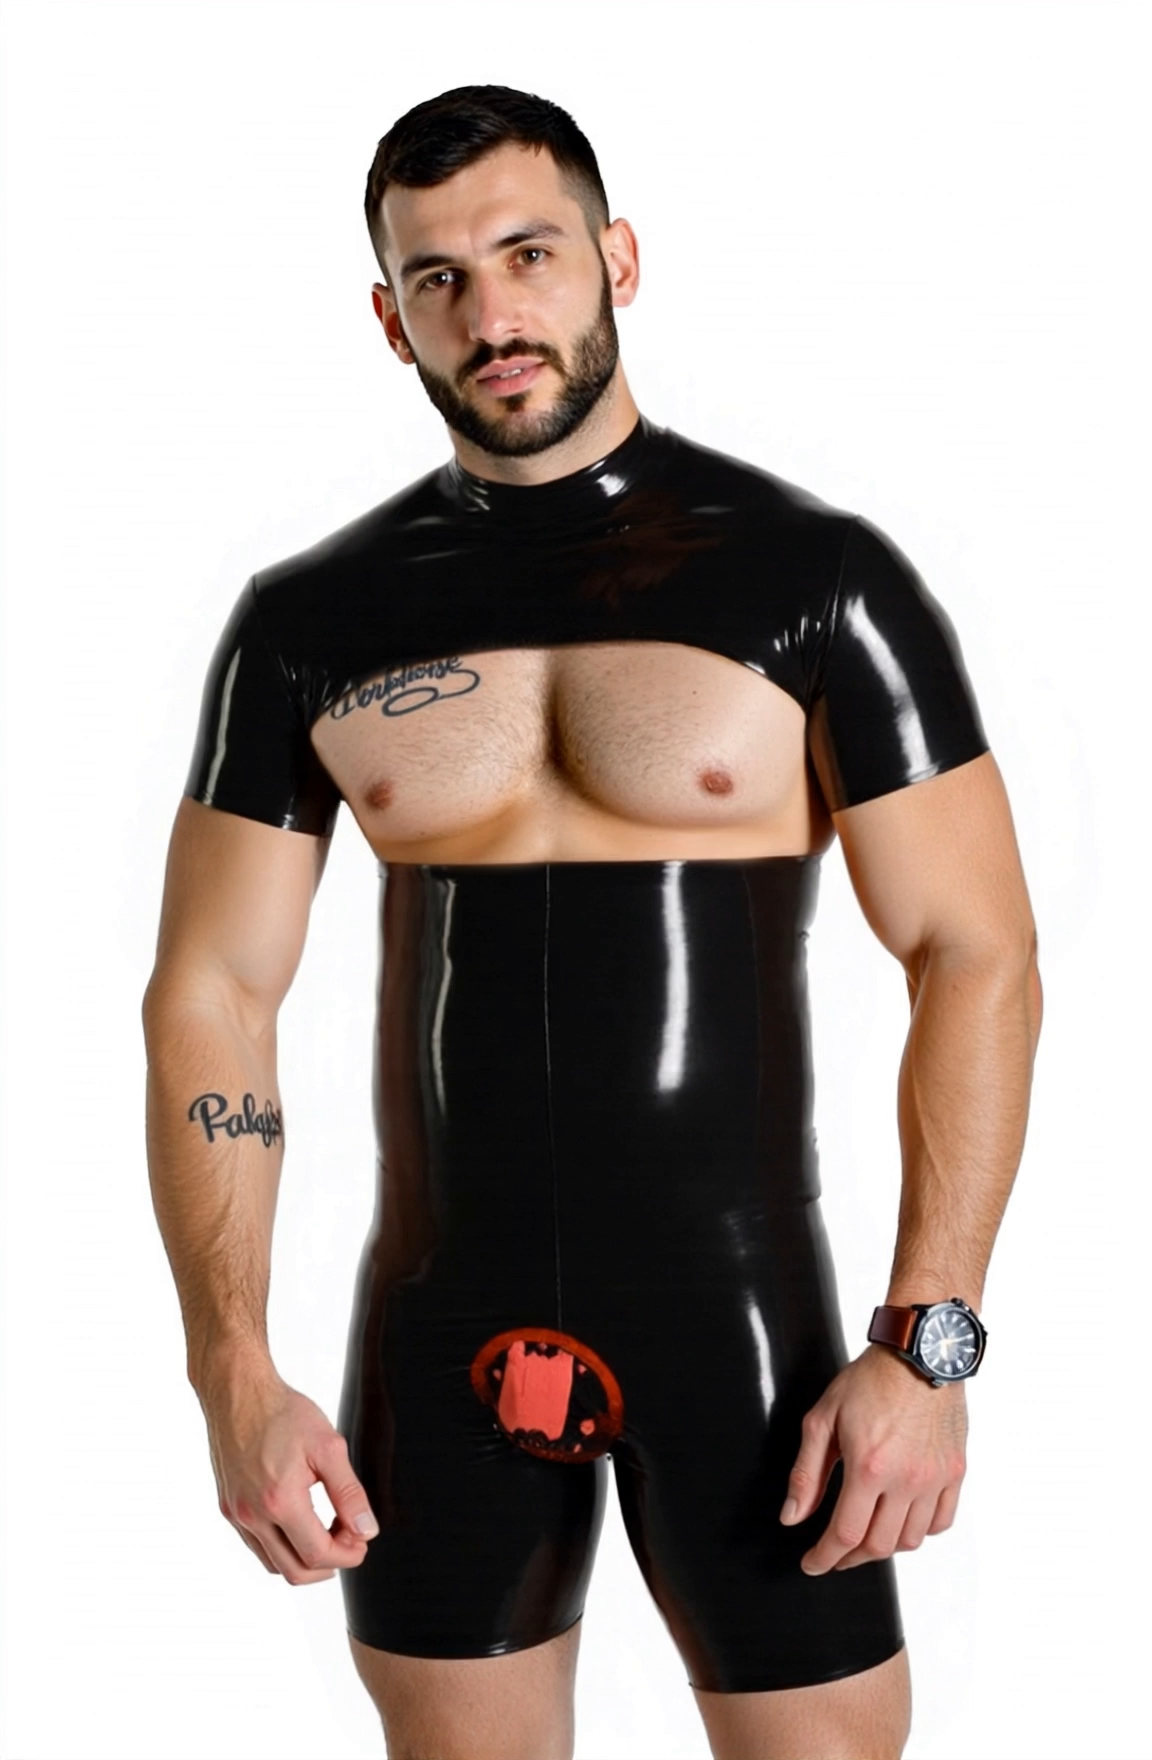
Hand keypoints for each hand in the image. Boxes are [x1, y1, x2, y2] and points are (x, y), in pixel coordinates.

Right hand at [202, 1364, 378, 1583]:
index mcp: (280, 1501)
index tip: (362, 1540)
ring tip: (327, 1530)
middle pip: (294, 1571)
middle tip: (349, 1541)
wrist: (238, 1392)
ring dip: (304, 1558)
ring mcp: (236, 1514)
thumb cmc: (283, 1413)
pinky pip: (256, 1546)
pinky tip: (300, 1522)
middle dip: (329, 1564)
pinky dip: (282, 1546)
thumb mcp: (328, 1447)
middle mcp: (252, 1515)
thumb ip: (349, 1493)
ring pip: (273, 1563)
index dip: (347, 1555)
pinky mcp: (228, 1508)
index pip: (318, 1554)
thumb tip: (367, 1530)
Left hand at [780, 1344, 967, 1572]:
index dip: (825, 1558)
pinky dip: (920, 1531)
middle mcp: (907, 1479)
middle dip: (850, 1557)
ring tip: (865, 1536)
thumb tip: (792, 1517)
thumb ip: (806, 1473)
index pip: (846, 1534)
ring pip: (911, 1539)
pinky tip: (902, 1521)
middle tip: (835, 1553)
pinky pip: (941, 1521)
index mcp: (869, 1467)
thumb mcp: (823, 1419)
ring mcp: (936, 1478)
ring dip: (884, 1547)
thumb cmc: (870, 1379)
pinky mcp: (956, 1471)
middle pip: (879, 1545)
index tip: (813, 1565)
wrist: (919, 1352)